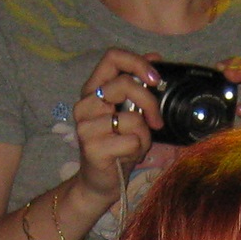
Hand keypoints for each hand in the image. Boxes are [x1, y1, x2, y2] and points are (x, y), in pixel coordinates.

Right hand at [72, 47, 162, 197]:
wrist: (100, 182)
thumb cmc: (117, 145)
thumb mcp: (129, 111)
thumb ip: (138, 85)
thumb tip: (155, 57)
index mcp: (92, 90)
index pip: (112, 57)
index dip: (137, 62)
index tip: (155, 78)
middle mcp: (84, 105)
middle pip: (125, 84)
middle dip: (150, 102)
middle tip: (156, 121)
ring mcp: (86, 127)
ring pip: (132, 117)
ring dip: (144, 133)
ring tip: (135, 144)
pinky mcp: (92, 148)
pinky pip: (131, 140)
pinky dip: (138, 148)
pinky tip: (128, 155)